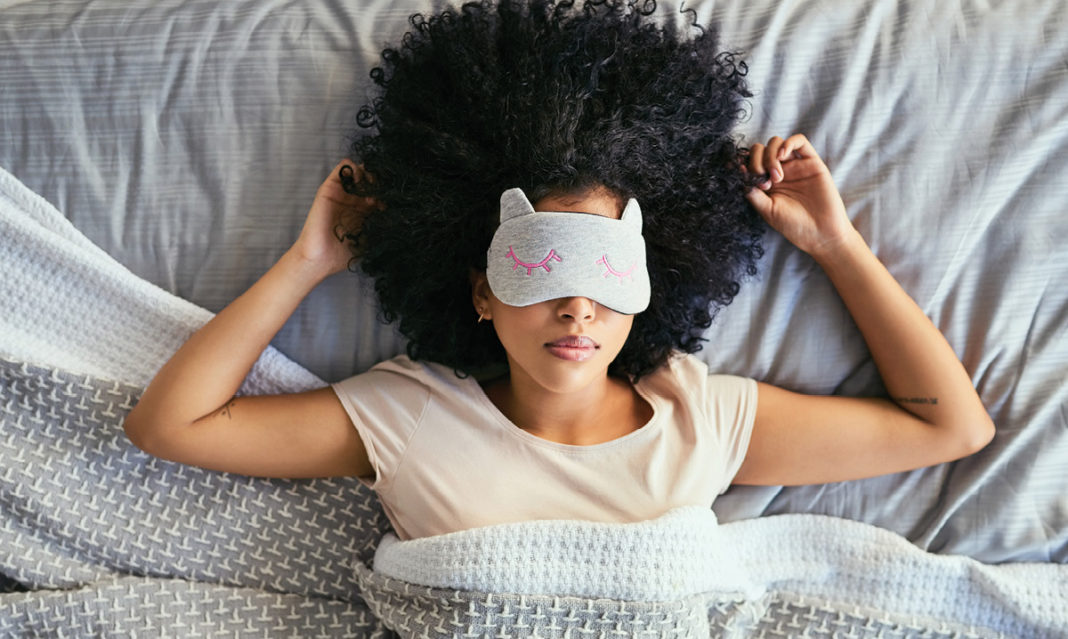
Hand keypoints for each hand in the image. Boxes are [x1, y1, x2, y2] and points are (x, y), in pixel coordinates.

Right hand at [290, 160, 380, 276]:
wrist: (320, 258)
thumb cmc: (343, 254)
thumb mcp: (371, 241)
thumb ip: (383, 227)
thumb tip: (402, 218)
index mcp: (364, 212)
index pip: (381, 193)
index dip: (389, 194)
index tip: (391, 204)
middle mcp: (353, 200)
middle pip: (371, 179)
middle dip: (380, 182)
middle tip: (383, 194)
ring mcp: (342, 193)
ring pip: (359, 170)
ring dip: (369, 174)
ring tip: (371, 188)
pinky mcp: (330, 188)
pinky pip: (343, 167)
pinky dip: (354, 168)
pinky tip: (360, 181)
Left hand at [744, 134, 856, 257]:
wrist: (821, 233)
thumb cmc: (793, 225)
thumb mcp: (767, 210)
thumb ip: (753, 192)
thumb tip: (740, 171)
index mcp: (765, 182)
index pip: (750, 162)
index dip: (744, 164)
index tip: (743, 175)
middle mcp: (778, 171)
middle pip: (761, 150)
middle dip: (757, 161)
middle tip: (764, 182)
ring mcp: (794, 166)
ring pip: (776, 143)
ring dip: (770, 155)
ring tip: (776, 177)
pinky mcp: (811, 162)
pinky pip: (800, 141)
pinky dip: (788, 142)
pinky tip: (783, 155)